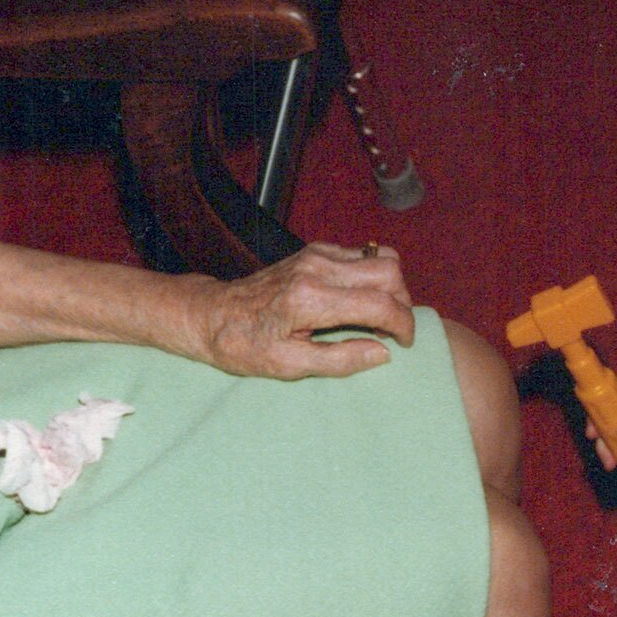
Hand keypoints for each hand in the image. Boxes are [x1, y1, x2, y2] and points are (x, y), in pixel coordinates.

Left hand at [173, 243, 415, 377]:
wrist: (212, 314)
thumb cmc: (245, 345)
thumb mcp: (289, 365)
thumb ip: (340, 359)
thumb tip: (383, 352)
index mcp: (311, 300)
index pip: (380, 304)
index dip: (402, 325)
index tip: (403, 344)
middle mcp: (318, 268)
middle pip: (389, 271)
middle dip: (402, 302)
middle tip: (391, 330)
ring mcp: (317, 254)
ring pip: (381, 256)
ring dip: (391, 286)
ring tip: (378, 315)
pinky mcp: (314, 250)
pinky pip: (362, 254)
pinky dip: (372, 276)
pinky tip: (358, 300)